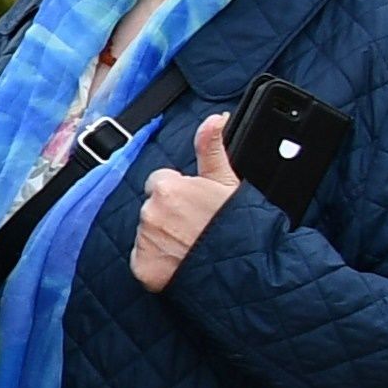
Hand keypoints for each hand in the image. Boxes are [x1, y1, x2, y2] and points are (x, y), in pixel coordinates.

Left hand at [130, 109, 242, 293]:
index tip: (196, 207)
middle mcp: (149, 212)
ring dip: (163, 237)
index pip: (160, 183)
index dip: (180, 194)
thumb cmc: (238, 224)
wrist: (245, 270)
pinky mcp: (142, 268)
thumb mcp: (227, 181)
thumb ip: (211, 147)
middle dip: (169, 215)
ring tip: (191, 245)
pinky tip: (179, 262)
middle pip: (152, 207)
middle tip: (196, 228)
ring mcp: (144, 242)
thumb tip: (215, 117)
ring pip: (147, 233)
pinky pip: (142, 260)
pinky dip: (156, 262)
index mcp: (166, 187)